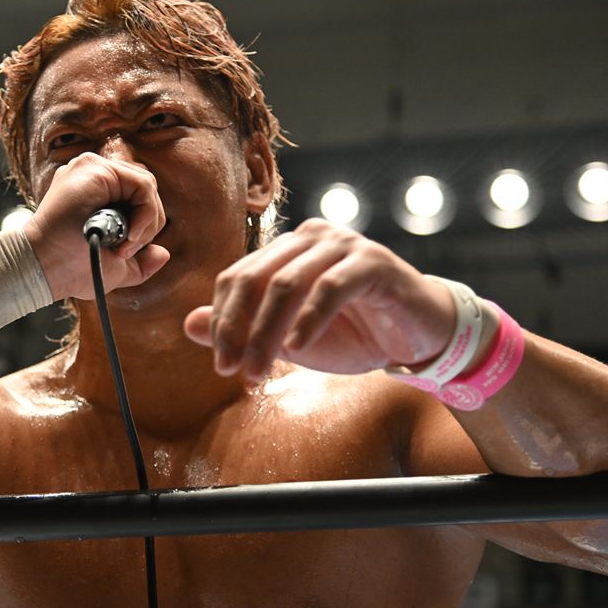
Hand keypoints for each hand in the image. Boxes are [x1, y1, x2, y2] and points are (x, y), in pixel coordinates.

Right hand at [24, 152, 169, 300]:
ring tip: (126, 245)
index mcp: (94, 194)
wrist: (42, 269)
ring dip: (148, 221)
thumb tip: (163, 254)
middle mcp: (92, 176)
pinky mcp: (96, 170)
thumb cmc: (69, 270)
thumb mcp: (112, 269)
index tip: (126, 252)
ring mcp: (92, 169)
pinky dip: (146, 213)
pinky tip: (130, 235)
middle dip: (148, 224)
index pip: (136, 196)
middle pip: (144, 189)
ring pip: (147, 186)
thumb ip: (140, 262)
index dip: (143, 225)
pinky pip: (143, 185)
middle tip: (128, 250)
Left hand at [183, 219, 455, 380]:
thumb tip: (188, 324)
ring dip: (267, 333)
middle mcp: (311, 237)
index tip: (220, 363)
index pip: (237, 277)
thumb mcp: (289, 338)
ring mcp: (343, 245)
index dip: (222, 320)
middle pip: (255, 278)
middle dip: (237, 328)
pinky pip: (330, 288)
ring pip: (287, 284)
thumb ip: (243, 327)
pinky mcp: (373, 263)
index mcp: (287, 249)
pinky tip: (297, 349)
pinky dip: (308, 320)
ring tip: (259, 371)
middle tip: (230, 369)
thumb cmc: (353, 334)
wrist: (418, 338)